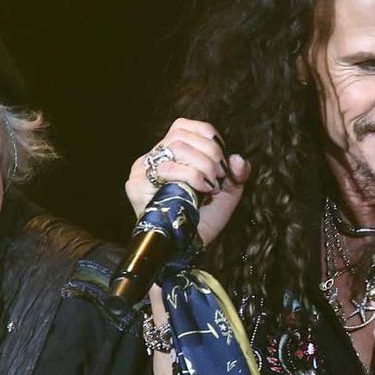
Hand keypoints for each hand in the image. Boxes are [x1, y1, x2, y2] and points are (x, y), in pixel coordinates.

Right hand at [125, 118, 250, 246]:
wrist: (190, 248)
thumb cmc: (205, 218)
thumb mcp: (227, 191)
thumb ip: (236, 172)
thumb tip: (237, 159)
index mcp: (169, 152)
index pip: (184, 126)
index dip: (209, 138)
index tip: (222, 161)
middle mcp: (152, 157)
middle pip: (182, 135)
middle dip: (210, 153)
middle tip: (219, 177)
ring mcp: (142, 170)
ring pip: (177, 147)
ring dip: (203, 165)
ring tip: (211, 185)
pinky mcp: (137, 186)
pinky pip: (168, 169)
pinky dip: (191, 176)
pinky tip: (201, 191)